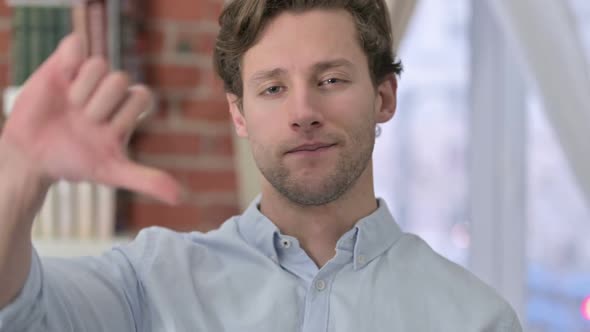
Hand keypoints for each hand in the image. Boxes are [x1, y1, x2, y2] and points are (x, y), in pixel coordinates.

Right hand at [0, 34, 182, 204]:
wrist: (31, 155)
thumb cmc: (75, 162)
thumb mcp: (111, 172)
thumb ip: (146, 179)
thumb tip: (181, 198)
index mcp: (126, 111)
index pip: (143, 96)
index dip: (126, 113)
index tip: (107, 131)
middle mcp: (110, 92)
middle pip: (120, 81)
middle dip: (100, 105)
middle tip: (83, 121)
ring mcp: (87, 76)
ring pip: (99, 65)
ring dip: (81, 90)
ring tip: (68, 107)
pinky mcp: (64, 63)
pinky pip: (76, 43)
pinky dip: (69, 59)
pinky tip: (61, 79)